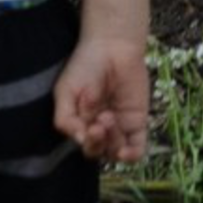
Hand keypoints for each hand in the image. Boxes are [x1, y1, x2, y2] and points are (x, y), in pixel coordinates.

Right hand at [53, 34, 149, 163]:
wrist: (112, 46)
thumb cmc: (85, 65)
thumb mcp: (65, 90)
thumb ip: (65, 118)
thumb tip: (80, 140)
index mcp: (81, 122)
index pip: (84, 145)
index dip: (87, 142)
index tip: (91, 125)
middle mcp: (100, 128)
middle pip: (99, 151)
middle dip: (98, 143)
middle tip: (101, 121)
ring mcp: (120, 126)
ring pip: (116, 152)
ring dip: (113, 144)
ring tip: (110, 117)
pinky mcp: (137, 122)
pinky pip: (137, 149)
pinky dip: (132, 156)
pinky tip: (125, 151)